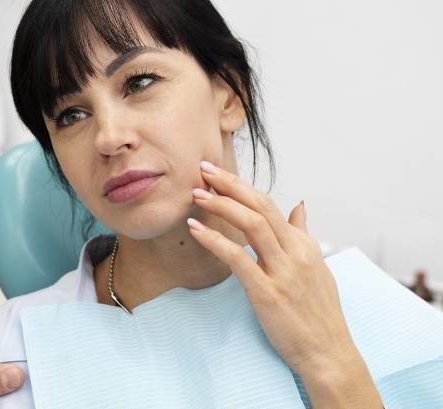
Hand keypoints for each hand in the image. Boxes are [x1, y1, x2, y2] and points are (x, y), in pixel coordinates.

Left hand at [187, 161, 380, 406]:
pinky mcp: (267, 292)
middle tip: (203, 170)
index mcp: (305, 245)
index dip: (240, 187)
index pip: (268, 205)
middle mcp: (296, 253)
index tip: (217, 176)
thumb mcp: (318, 268)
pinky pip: (237, 258)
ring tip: (197, 195)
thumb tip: (299, 206)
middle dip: (229, 184)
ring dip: (221, 205)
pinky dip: (215, 239)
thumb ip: (303, 235)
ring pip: (251, 224)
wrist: (329, 354)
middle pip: (260, 206)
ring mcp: (282, 272)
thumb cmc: (320, 314)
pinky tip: (196, 229)